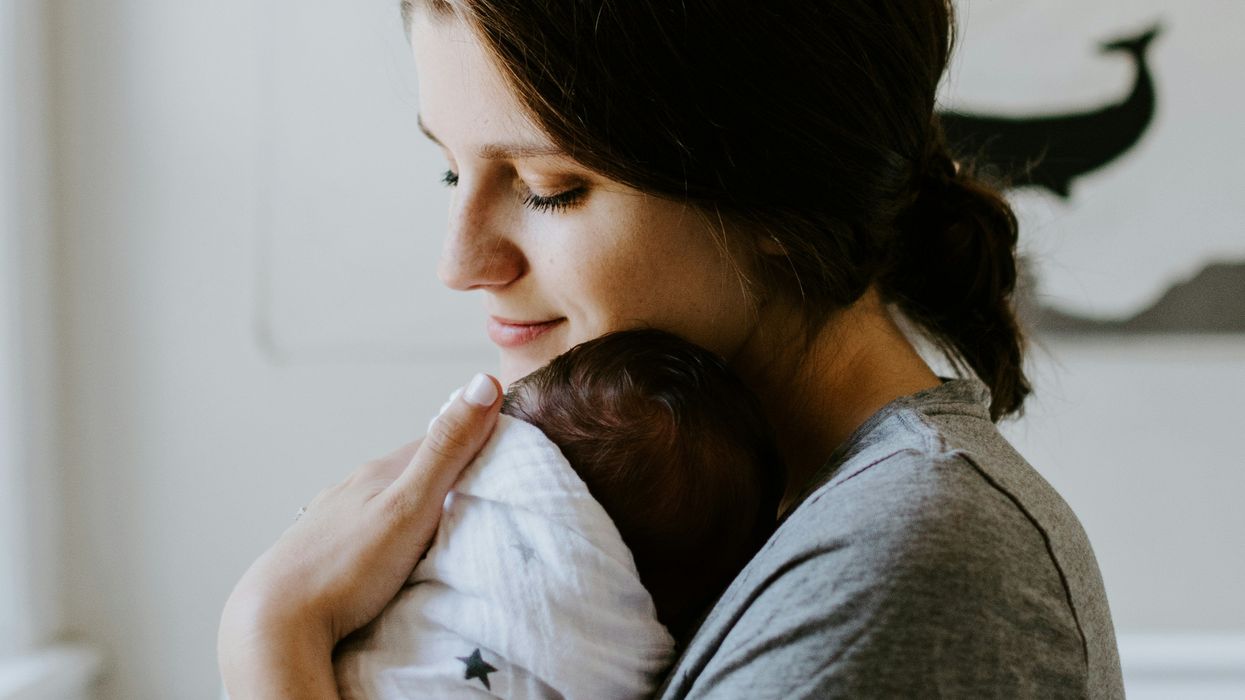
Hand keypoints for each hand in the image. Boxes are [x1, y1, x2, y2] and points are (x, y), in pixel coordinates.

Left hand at [218, 373, 501, 698]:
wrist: (273, 625)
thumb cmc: (346, 568)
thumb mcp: (410, 506)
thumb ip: (447, 450)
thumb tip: (484, 381)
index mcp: (378, 473)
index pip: (436, 442)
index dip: (472, 440)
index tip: (506, 452)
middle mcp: (351, 489)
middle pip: (409, 472)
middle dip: (444, 476)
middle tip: (481, 495)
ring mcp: (331, 521)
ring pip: (384, 502)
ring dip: (413, 507)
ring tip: (440, 529)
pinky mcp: (318, 554)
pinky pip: (363, 533)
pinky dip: (385, 535)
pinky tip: (388, 555)